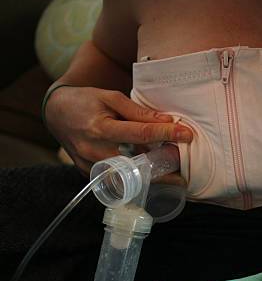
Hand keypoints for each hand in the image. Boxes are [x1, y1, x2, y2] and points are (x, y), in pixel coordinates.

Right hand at [45, 86, 192, 174]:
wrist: (55, 114)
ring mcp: (90, 167)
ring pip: (127, 179)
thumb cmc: (86, 102)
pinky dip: (136, 179)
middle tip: (184, 173)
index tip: (187, 134)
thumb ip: (138, 111)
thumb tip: (167, 120)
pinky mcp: (90, 175)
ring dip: (152, 179)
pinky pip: (117, 181)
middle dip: (162, 170)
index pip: (140, 133)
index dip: (166, 133)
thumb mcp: (111, 98)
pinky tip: (153, 176)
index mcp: (101, 128)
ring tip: (175, 179)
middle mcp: (94, 151)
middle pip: (136, 165)